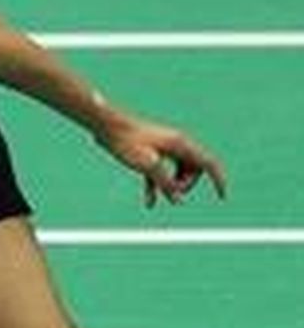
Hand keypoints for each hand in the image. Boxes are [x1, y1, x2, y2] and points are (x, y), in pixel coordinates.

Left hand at [96, 117, 226, 207]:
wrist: (105, 125)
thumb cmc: (125, 141)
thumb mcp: (147, 165)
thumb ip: (165, 183)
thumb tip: (178, 200)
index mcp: (180, 143)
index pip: (209, 163)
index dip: (218, 180)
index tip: (222, 196)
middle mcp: (175, 144)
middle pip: (194, 168)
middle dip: (187, 184)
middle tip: (174, 192)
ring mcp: (163, 147)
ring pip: (177, 171)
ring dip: (172, 186)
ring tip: (163, 197)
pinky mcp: (150, 152)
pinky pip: (160, 172)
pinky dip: (157, 185)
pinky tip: (149, 202)